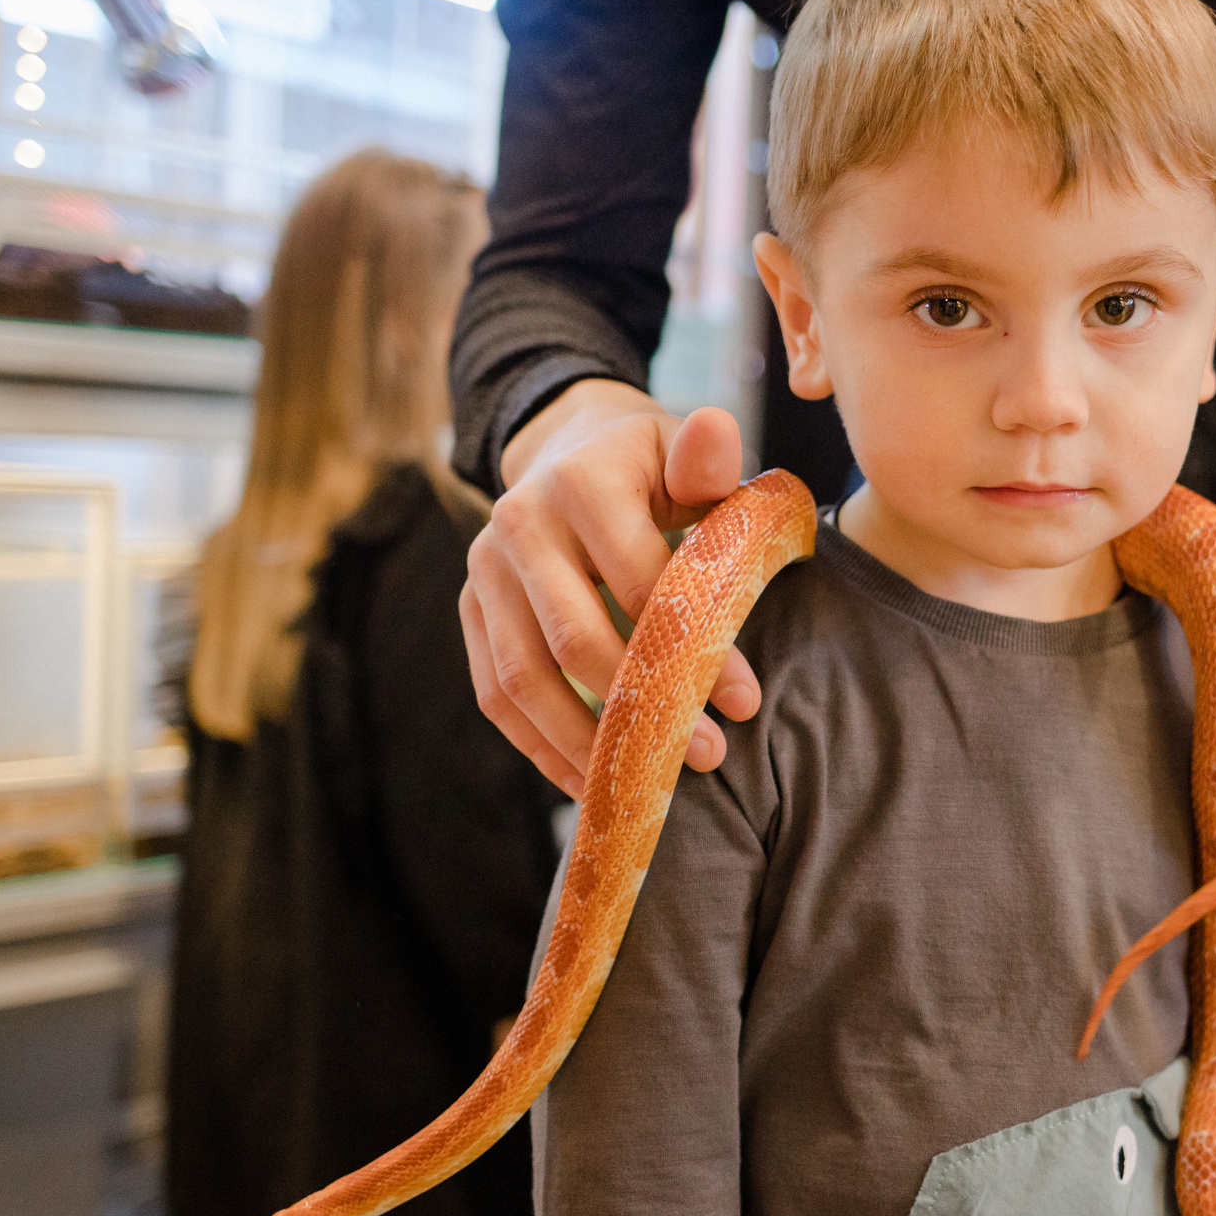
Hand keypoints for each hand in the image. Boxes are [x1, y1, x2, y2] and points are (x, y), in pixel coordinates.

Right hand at [460, 380, 758, 797]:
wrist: (569, 448)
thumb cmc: (648, 465)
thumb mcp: (683, 451)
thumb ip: (707, 459)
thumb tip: (718, 432)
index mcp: (579, 482)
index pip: (639, 582)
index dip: (693, 649)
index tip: (745, 702)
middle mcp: (519, 524)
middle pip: (574, 638)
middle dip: (641, 707)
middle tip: (705, 754)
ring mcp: (484, 571)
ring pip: (523, 678)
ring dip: (585, 742)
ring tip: (645, 783)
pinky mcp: (470, 611)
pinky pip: (495, 693)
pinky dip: (539, 745)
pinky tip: (588, 780)